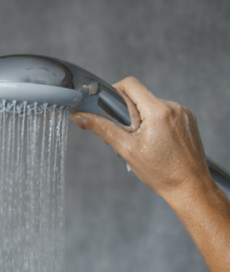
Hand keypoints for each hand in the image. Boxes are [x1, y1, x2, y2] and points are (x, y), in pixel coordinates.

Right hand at [71, 78, 218, 203]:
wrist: (189, 186)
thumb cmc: (161, 172)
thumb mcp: (126, 150)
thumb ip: (103, 129)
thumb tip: (81, 117)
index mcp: (158, 111)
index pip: (130, 85)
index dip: (113, 92)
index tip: (106, 107)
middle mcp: (173, 107)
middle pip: (139, 98)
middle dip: (126, 115)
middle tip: (123, 137)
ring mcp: (182, 113)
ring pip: (151, 107)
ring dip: (139, 121)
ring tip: (140, 144)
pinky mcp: (187, 120)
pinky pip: (164, 114)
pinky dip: (153, 124)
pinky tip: (153, 143)